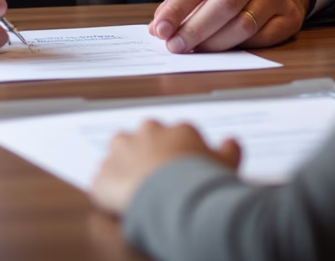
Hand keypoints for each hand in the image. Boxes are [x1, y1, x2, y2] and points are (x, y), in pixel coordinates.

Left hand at [90, 120, 240, 215]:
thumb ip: (229, 150)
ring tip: (135, 187)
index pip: (174, 135)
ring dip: (124, 165)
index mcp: (176, 130)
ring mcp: (122, 152)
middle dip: (148, 152)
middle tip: (157, 177)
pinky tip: (118, 204)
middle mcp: (147, 134)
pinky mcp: (104, 176)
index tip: (179, 168)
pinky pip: (102, 181)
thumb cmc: (200, 181)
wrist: (173, 199)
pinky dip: (108, 190)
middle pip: (144, 137)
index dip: (176, 153)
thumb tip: (231, 143)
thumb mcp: (227, 165)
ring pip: (118, 153)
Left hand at [148, 0, 307, 52]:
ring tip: (197, 50)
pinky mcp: (290, 15)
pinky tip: (227, 48)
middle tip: (176, 46)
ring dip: (215, 43)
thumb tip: (159, 27)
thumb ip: (183, 0)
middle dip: (194, 30)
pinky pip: (262, 39)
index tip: (160, 30)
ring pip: (242, 25)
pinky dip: (240, 47)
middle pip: (222, 6)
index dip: (176, 10)